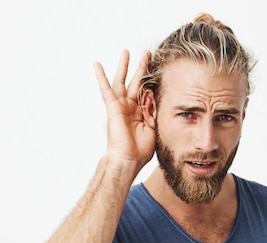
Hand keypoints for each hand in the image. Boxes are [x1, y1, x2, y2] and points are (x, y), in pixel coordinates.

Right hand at [94, 49, 154, 170]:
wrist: (129, 159)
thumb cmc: (141, 150)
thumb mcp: (155, 128)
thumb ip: (156, 113)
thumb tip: (161, 100)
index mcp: (141, 113)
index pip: (147, 92)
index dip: (153, 81)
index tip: (160, 68)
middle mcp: (130, 107)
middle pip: (136, 82)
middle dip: (142, 67)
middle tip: (147, 53)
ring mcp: (121, 106)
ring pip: (122, 81)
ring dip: (124, 66)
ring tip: (126, 51)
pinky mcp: (113, 107)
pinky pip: (106, 89)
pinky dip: (101, 76)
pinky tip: (97, 64)